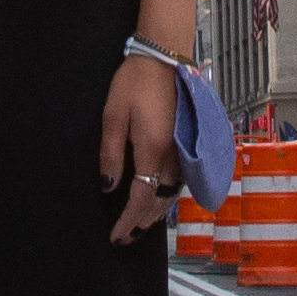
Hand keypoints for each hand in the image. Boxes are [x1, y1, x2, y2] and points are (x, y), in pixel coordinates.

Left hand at [97, 51, 180, 241]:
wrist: (165, 58)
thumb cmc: (134, 83)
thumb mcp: (113, 116)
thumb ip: (111, 154)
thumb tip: (108, 186)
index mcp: (153, 149)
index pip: (141, 198)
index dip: (128, 220)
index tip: (116, 235)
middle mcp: (174, 155)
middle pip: (160, 201)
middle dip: (142, 222)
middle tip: (125, 237)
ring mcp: (184, 150)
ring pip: (173, 194)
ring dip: (156, 212)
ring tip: (140, 225)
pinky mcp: (188, 144)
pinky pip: (179, 181)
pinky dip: (167, 197)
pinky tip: (158, 200)